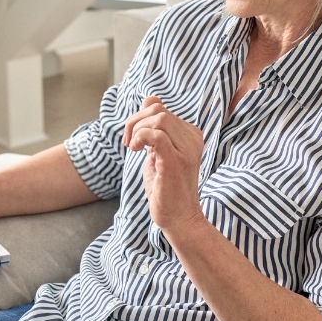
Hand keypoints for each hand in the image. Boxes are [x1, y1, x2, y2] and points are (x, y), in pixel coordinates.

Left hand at [123, 96, 205, 230]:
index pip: (160, 108)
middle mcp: (192, 138)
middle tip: (129, 143)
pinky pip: (156, 134)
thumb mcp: (158, 154)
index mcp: (190, 134)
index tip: (133, 138)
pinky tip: (136, 150)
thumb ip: (155, 131)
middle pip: (157, 110)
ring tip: (133, 148)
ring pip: (158, 118)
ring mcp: (186, 149)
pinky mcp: (176, 160)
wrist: (179, 218)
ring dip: (137, 130)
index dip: (139, 117)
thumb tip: (148, 102)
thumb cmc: (166, 188)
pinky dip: (140, 137)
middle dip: (134, 122)